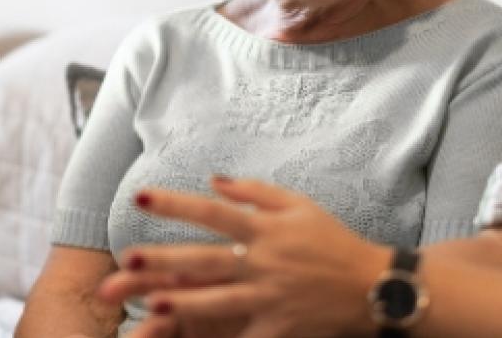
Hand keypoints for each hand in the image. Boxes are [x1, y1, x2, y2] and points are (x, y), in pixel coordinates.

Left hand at [98, 176, 390, 337]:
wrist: (374, 287)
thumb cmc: (333, 242)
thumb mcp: (299, 204)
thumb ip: (254, 191)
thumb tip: (213, 180)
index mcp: (265, 229)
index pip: (211, 212)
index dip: (175, 204)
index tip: (140, 197)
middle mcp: (263, 263)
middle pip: (205, 260)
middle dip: (165, 260)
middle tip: (127, 261)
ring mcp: (270, 298)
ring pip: (218, 302)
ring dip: (184, 302)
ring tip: (150, 304)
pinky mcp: (279, 328)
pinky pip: (246, 337)